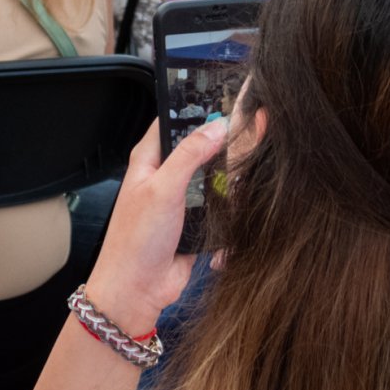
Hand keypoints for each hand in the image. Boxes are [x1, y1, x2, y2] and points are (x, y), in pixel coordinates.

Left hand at [83, 118, 229, 338]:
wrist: (137, 291)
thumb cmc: (136, 239)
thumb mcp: (163, 189)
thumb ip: (190, 155)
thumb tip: (217, 126)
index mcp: (150, 158)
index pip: (176, 120)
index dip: (199, 109)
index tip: (229, 98)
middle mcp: (166, 174)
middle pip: (201, 147)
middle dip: (224, 143)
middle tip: (252, 132)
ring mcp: (182, 198)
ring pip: (215, 175)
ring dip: (231, 176)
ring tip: (251, 166)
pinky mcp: (197, 221)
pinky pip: (220, 204)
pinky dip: (232, 203)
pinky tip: (246, 197)